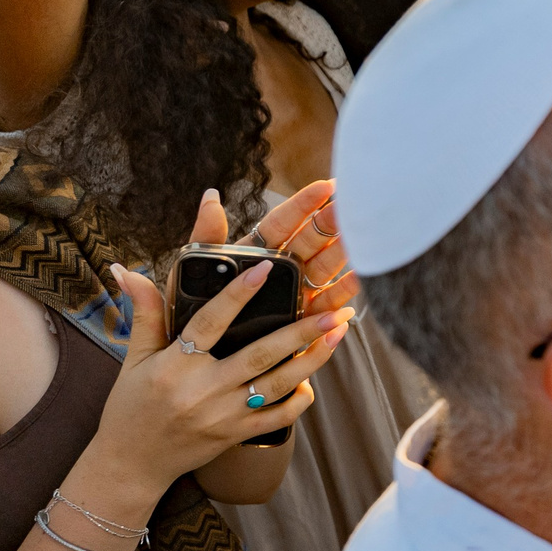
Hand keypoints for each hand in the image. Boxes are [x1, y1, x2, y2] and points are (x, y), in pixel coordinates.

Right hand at [88, 197, 352, 499]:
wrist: (130, 465)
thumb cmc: (132, 407)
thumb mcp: (134, 359)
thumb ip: (145, 314)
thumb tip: (128, 270)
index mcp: (175, 365)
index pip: (210, 321)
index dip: (238, 294)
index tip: (265, 268)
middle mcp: (202, 390)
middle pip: (260, 354)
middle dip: (302, 331)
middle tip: (333, 310)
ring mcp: (222, 415)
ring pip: (277, 385)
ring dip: (312, 360)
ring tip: (338, 334)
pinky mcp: (235, 436)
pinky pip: (276, 419)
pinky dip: (298, 401)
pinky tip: (311, 382)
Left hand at [192, 178, 358, 316]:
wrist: (194, 364)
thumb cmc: (190, 317)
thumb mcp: (189, 275)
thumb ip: (204, 238)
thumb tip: (210, 196)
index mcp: (254, 253)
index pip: (282, 222)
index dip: (304, 204)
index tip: (327, 186)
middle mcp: (280, 270)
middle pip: (309, 241)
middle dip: (331, 222)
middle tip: (351, 205)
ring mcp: (295, 294)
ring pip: (323, 268)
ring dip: (342, 252)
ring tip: (361, 237)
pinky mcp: (304, 321)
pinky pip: (326, 304)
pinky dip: (344, 292)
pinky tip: (359, 278)